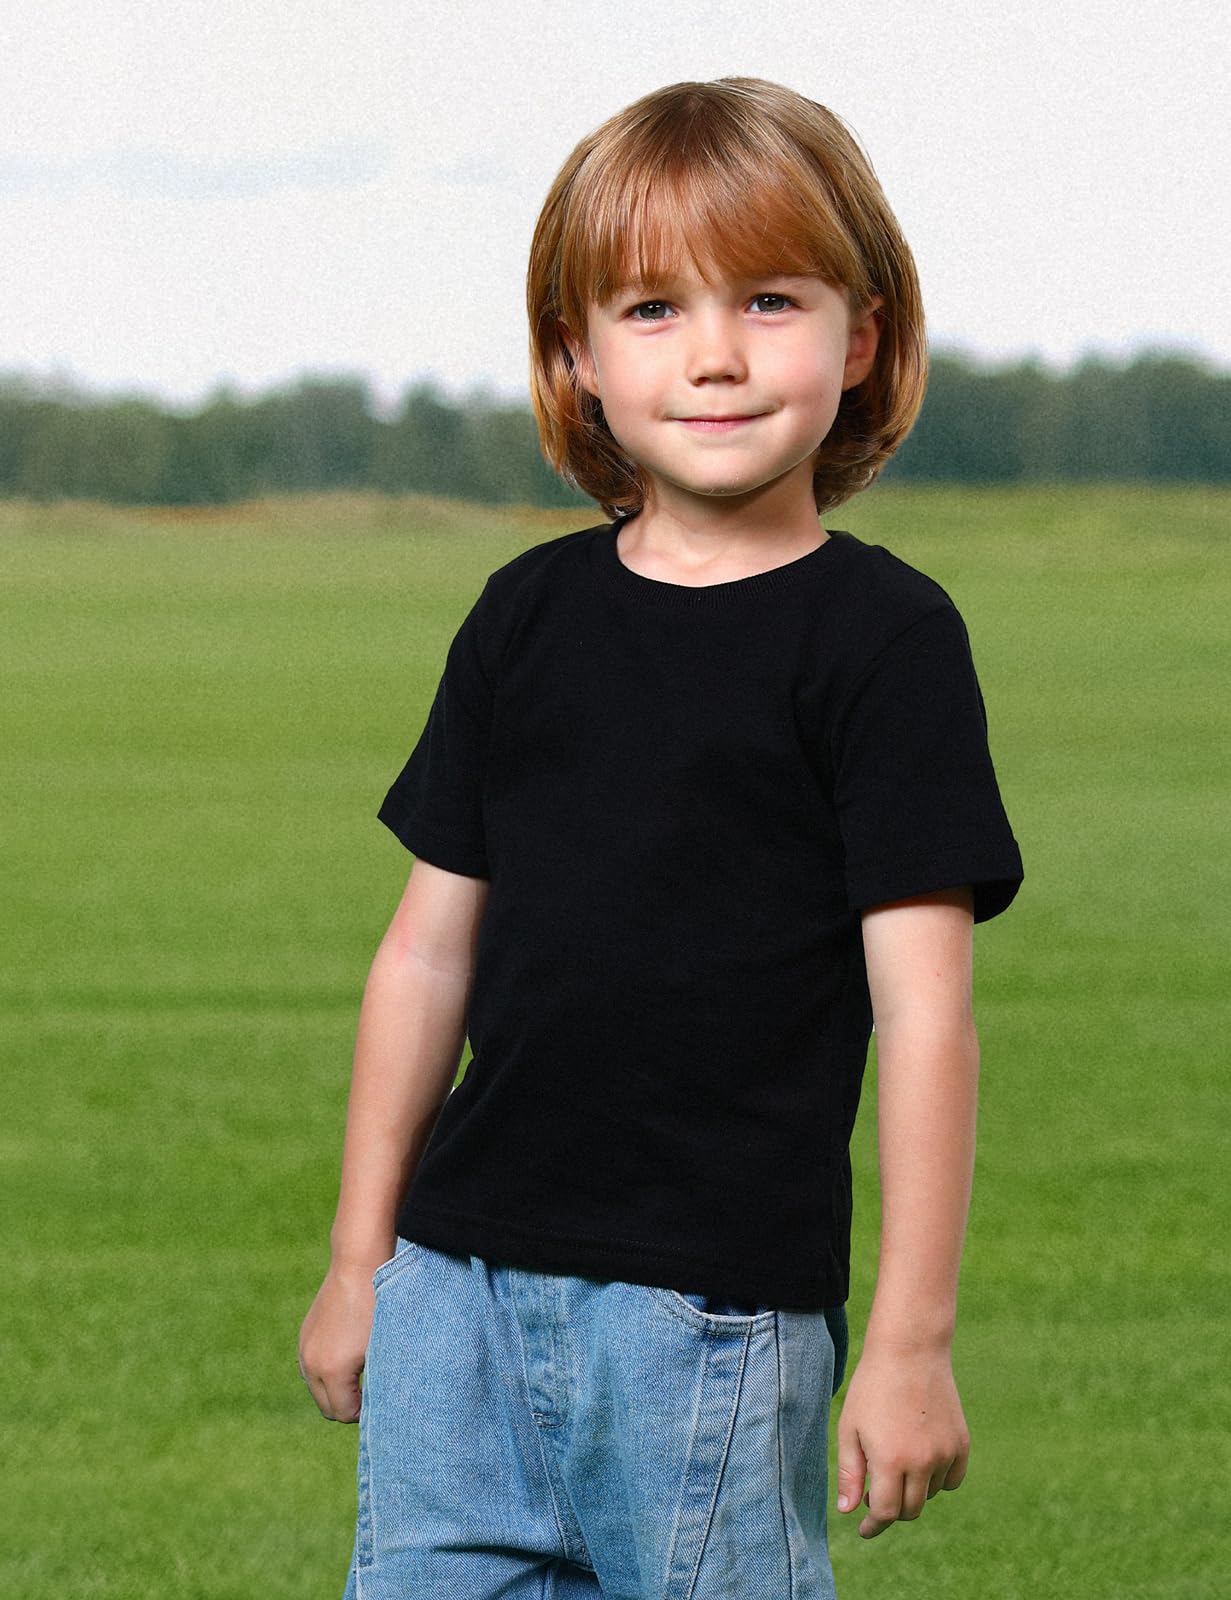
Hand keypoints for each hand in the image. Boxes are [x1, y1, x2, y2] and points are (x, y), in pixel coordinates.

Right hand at [298, 1263, 376, 1421]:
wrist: (357, 1266)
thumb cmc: (377, 1307)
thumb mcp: (381, 1349)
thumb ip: (374, 1383)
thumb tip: (375, 1406)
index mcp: (332, 1371)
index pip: (344, 1414)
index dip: (364, 1412)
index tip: (380, 1399)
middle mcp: (311, 1365)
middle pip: (328, 1408)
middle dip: (348, 1405)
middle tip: (372, 1392)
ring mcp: (304, 1350)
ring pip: (318, 1390)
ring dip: (336, 1390)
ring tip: (361, 1374)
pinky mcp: (304, 1338)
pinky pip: (312, 1370)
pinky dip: (327, 1373)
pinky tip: (348, 1357)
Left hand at [835, 1342, 969, 1538]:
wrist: (910, 1350)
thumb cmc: (872, 1387)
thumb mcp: (850, 1428)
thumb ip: (849, 1473)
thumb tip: (849, 1511)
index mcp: (890, 1461)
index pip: (885, 1513)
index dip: (873, 1525)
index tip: (865, 1529)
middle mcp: (922, 1463)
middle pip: (910, 1510)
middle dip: (891, 1509)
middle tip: (875, 1493)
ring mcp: (945, 1453)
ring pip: (930, 1494)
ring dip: (912, 1490)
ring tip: (895, 1461)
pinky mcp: (961, 1443)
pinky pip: (952, 1480)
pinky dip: (937, 1480)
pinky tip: (921, 1462)